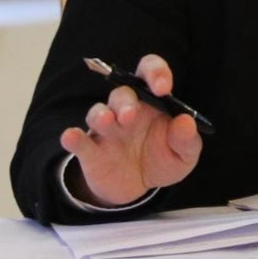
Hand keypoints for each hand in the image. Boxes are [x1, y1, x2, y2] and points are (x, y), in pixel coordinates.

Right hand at [59, 54, 202, 206]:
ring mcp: (106, 129)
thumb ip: (187, 139)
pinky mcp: (90, 151)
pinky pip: (78, 140)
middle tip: (130, 115)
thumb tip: (186, 122)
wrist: (139, 187)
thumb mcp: (184, 154)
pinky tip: (71, 137)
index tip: (162, 87)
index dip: (155, 72)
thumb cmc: (163, 158)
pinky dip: (72, 137)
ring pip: (98, 111)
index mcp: (152, 101)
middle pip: (122, 93)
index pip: (149, 71)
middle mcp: (127, 109)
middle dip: (125, 102)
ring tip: (107, 121)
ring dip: (101, 115)